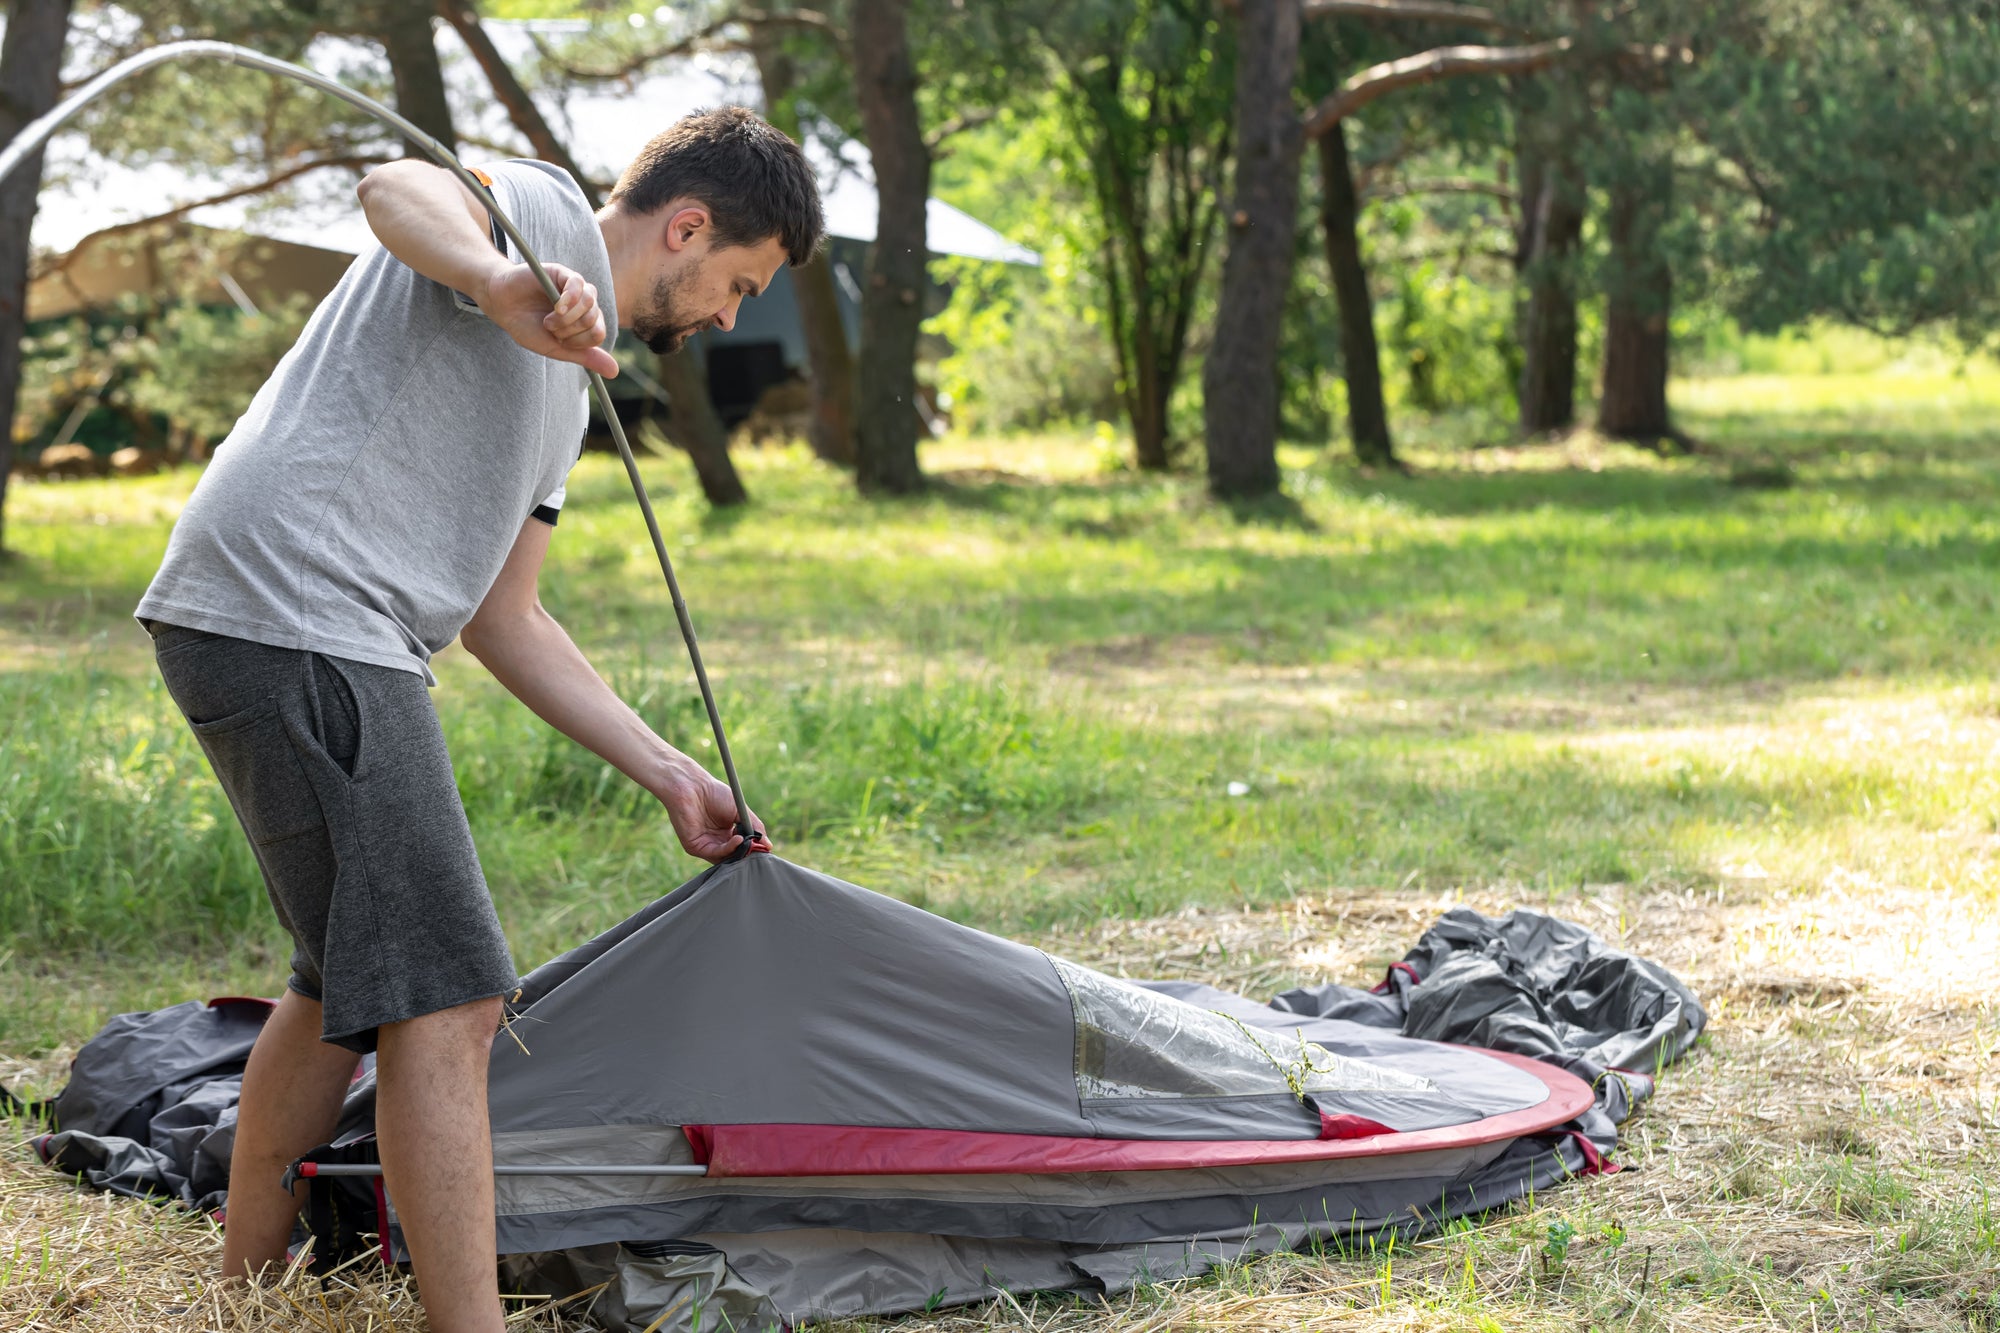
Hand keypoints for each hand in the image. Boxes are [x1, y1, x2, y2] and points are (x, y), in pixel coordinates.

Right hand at [477, 261, 619, 377]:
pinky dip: (569, 300)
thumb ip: (585, 357)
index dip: (578, 342)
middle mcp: (584, 304)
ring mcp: (575, 287)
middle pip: (593, 320)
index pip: (598, 334)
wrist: (501, 305)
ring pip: (589, 304)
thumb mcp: (556, 348)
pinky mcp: (563, 273)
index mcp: (585, 321)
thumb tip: (614, 372)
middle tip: (549, 327)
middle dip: (569, 331)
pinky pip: (579, 285)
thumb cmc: (526, 326)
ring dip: (567, 319)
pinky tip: (557, 307)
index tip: (558, 339)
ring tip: (548, 320)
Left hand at [659, 764, 770, 862]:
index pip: (743, 847)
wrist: (692, 786)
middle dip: (748, 854)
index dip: (754, 849)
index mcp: (727, 833)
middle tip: (760, 850)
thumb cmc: (715, 794)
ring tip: (749, 841)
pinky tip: (738, 839)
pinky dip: (729, 849)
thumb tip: (768, 845)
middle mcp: (717, 841)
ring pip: (727, 858)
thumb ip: (755, 827)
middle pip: (735, 856)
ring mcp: (706, 845)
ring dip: (740, 852)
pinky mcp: (696, 847)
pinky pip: (716, 854)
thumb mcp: (741, 811)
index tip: (766, 848)